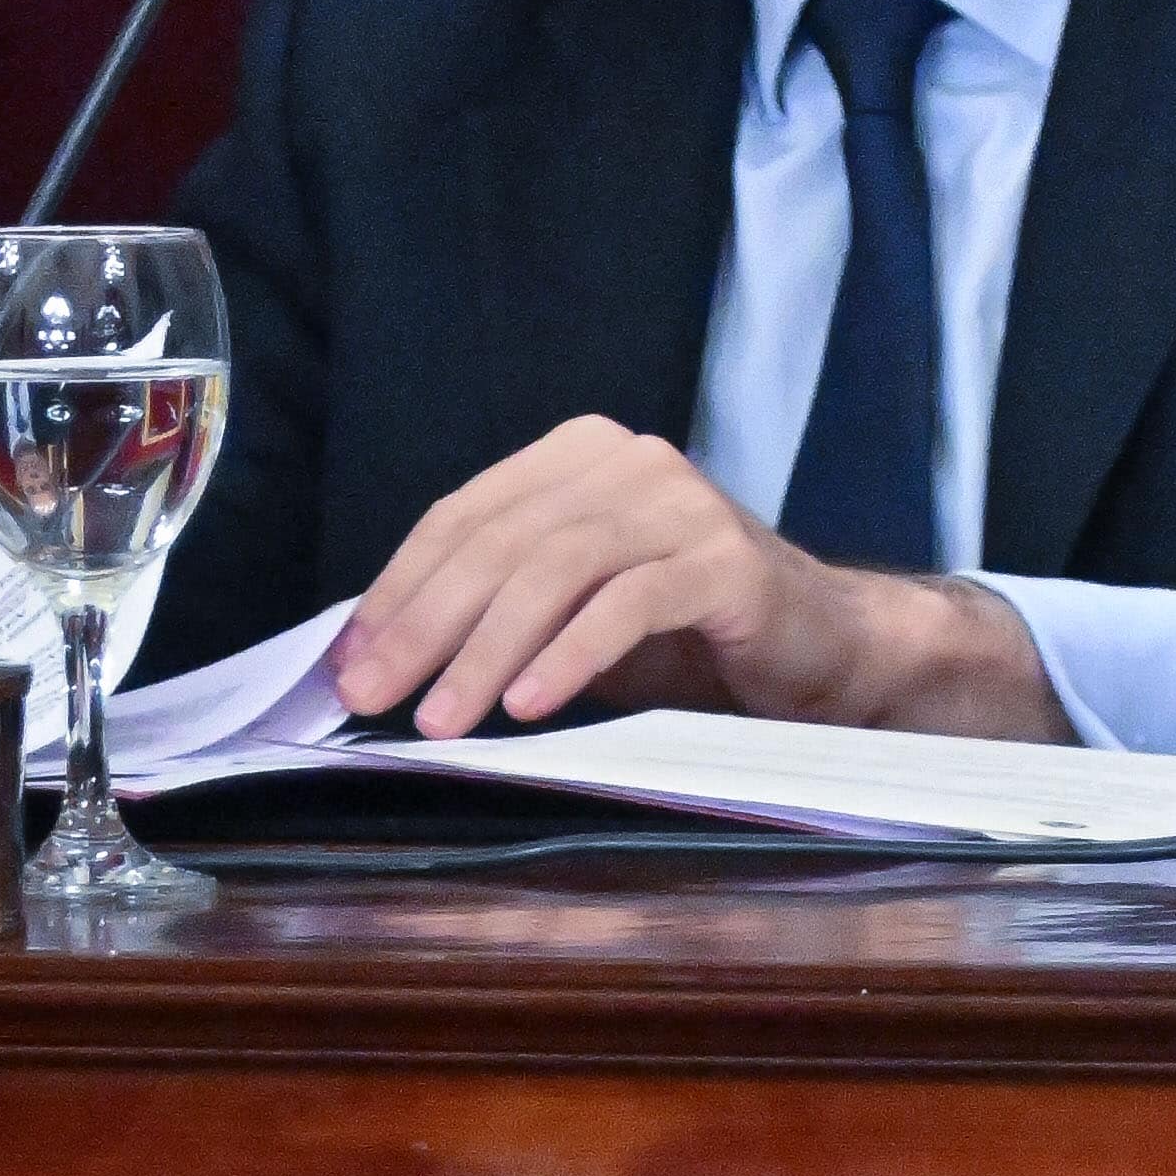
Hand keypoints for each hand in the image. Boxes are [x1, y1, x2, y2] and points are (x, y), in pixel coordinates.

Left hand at [329, 421, 1066, 748]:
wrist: (826, 648)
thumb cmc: (685, 638)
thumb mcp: (571, 617)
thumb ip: (494, 613)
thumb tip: (378, 656)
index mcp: (579, 456)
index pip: (463, 516)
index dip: (398, 591)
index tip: (349, 663)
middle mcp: (629, 461)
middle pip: (499, 542)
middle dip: (426, 627)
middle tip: (376, 696)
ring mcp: (682, 504)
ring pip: (554, 570)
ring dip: (486, 651)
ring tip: (443, 719)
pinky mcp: (727, 560)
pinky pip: (627, 603)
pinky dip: (569, 656)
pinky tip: (530, 705)